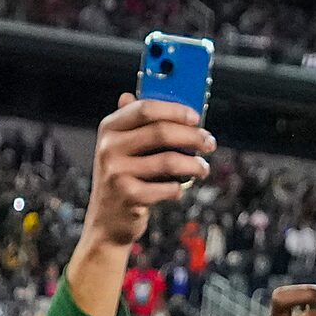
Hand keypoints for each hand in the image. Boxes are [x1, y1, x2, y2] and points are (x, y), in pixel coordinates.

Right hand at [85, 94, 210, 250]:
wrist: (106, 222)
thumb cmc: (122, 180)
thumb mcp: (124, 148)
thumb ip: (141, 124)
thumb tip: (169, 94)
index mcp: (110, 128)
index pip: (145, 108)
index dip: (174, 110)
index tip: (196, 117)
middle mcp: (109, 148)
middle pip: (160, 132)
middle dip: (192, 136)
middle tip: (209, 142)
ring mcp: (116, 173)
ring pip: (169, 160)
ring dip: (194, 164)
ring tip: (203, 168)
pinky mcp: (127, 197)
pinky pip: (166, 188)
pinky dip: (178, 188)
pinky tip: (179, 189)